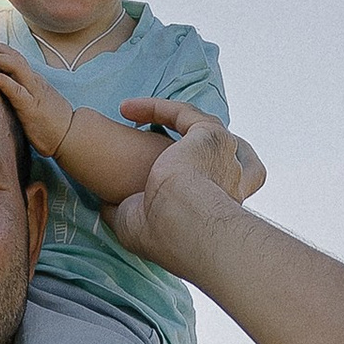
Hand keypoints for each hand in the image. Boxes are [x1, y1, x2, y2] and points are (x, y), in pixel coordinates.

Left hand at [0, 44, 76, 159]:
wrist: (71, 137)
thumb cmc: (53, 126)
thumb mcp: (37, 104)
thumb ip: (24, 97)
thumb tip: (7, 98)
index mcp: (35, 82)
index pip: (18, 59)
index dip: (3, 51)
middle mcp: (34, 82)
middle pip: (16, 57)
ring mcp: (33, 93)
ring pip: (16, 67)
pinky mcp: (30, 107)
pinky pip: (15, 90)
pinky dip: (2, 80)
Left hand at [104, 101, 266, 261]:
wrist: (180, 220)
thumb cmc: (164, 235)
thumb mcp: (137, 228)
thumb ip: (127, 212)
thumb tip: (107, 204)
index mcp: (218, 204)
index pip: (234, 185)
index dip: (219, 175)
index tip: (187, 169)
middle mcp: (228, 178)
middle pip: (236, 152)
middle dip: (211, 142)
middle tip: (169, 137)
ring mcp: (224, 155)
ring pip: (201, 127)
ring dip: (165, 117)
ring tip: (130, 114)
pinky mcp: (210, 135)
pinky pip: (182, 113)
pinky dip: (155, 108)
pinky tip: (126, 109)